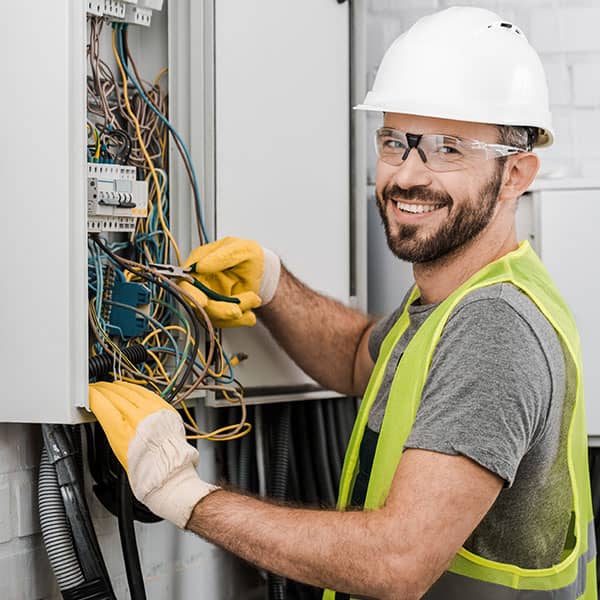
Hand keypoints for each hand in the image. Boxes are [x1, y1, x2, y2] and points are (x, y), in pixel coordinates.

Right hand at [89, 381, 217, 527]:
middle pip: (117, 395)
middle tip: (97, 388)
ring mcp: (154, 413)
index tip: (89, 393)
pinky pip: (148, 394)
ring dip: (120, 387)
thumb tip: (107, 415)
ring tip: (111, 386)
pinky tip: (132, 389)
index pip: (103, 405)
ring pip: (133, 391)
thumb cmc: (145, 474)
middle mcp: (139, 419)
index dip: (94, 396)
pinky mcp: (166, 411)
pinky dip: (137, 390)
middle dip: (105, 390)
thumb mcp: (119, 453)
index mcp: (123, 432)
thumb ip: (113, 430)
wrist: (171, 477)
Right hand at [179, 236, 280, 326]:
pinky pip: (225, 322)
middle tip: (236, 311)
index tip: (203, 302)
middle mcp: (200, 283)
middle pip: (199, 304)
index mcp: (199, 264)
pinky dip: (240, 320)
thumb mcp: (242, 249)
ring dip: (236, 312)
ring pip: (214, 316)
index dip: (191, 294)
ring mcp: (209, 298)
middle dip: (219, 311)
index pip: (186, 282)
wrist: (263, 271)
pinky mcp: (219, 311)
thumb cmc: (249, 256)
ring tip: (254, 299)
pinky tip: (250, 314)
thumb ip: (222, 256)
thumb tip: (200, 265)